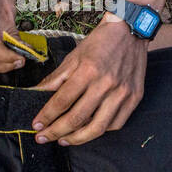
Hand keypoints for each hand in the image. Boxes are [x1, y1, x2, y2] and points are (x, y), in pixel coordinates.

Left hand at [32, 18, 146, 145]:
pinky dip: (100, 131)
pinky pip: (116, 124)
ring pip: (97, 128)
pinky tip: (88, 131)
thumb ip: (56, 78)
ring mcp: (122, 93)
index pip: (62, 101)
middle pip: (77, 118)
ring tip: (63, 140)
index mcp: (88, 70)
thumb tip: (36, 94)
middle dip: (56, 132)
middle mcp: (106, 84)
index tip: (36, 125)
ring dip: (77, 139)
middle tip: (43, 138)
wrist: (131, 31)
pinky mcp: (134, 98)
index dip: (46, 116)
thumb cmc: (100, 42)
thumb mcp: (74, 56)